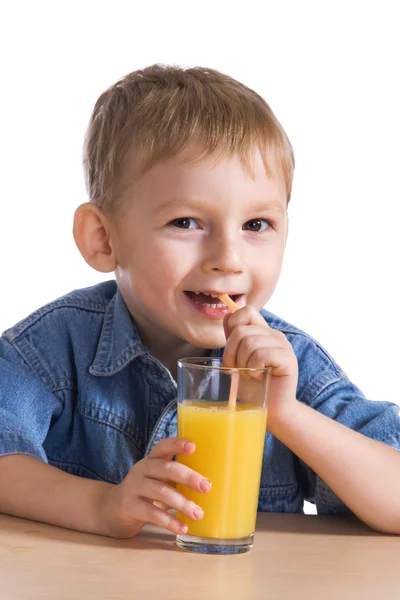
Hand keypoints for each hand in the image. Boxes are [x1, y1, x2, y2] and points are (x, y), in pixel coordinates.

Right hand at [99, 438, 210, 537]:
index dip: (177, 445)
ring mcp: (134, 487)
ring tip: (198, 513)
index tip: (193, 446)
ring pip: (160, 492)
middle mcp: (142, 469)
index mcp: (152, 459)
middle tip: (206, 487)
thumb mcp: (159, 479)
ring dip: (182, 503)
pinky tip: (182, 527)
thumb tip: (210, 485)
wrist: (113, 509)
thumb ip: (177, 478)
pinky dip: (169, 521)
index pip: (163, 446)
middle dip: (188, 477)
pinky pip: (151, 513)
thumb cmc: (146, 492)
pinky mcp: (129, 506)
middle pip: (166, 468)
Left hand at [223, 305, 298, 426]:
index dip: (232, 329)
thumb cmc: (253, 387)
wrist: (271, 410)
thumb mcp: (237, 358)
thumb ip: (234, 339)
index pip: (246, 311)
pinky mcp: (288, 359)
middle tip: (238, 370)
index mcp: (263, 331)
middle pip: (241, 330)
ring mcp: (283, 346)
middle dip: (231, 354)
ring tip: (250, 375)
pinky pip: (261, 355)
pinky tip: (259, 377)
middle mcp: (274, 335)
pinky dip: (254, 369)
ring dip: (243, 364)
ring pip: (249, 342)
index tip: (232, 352)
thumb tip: (226, 317)